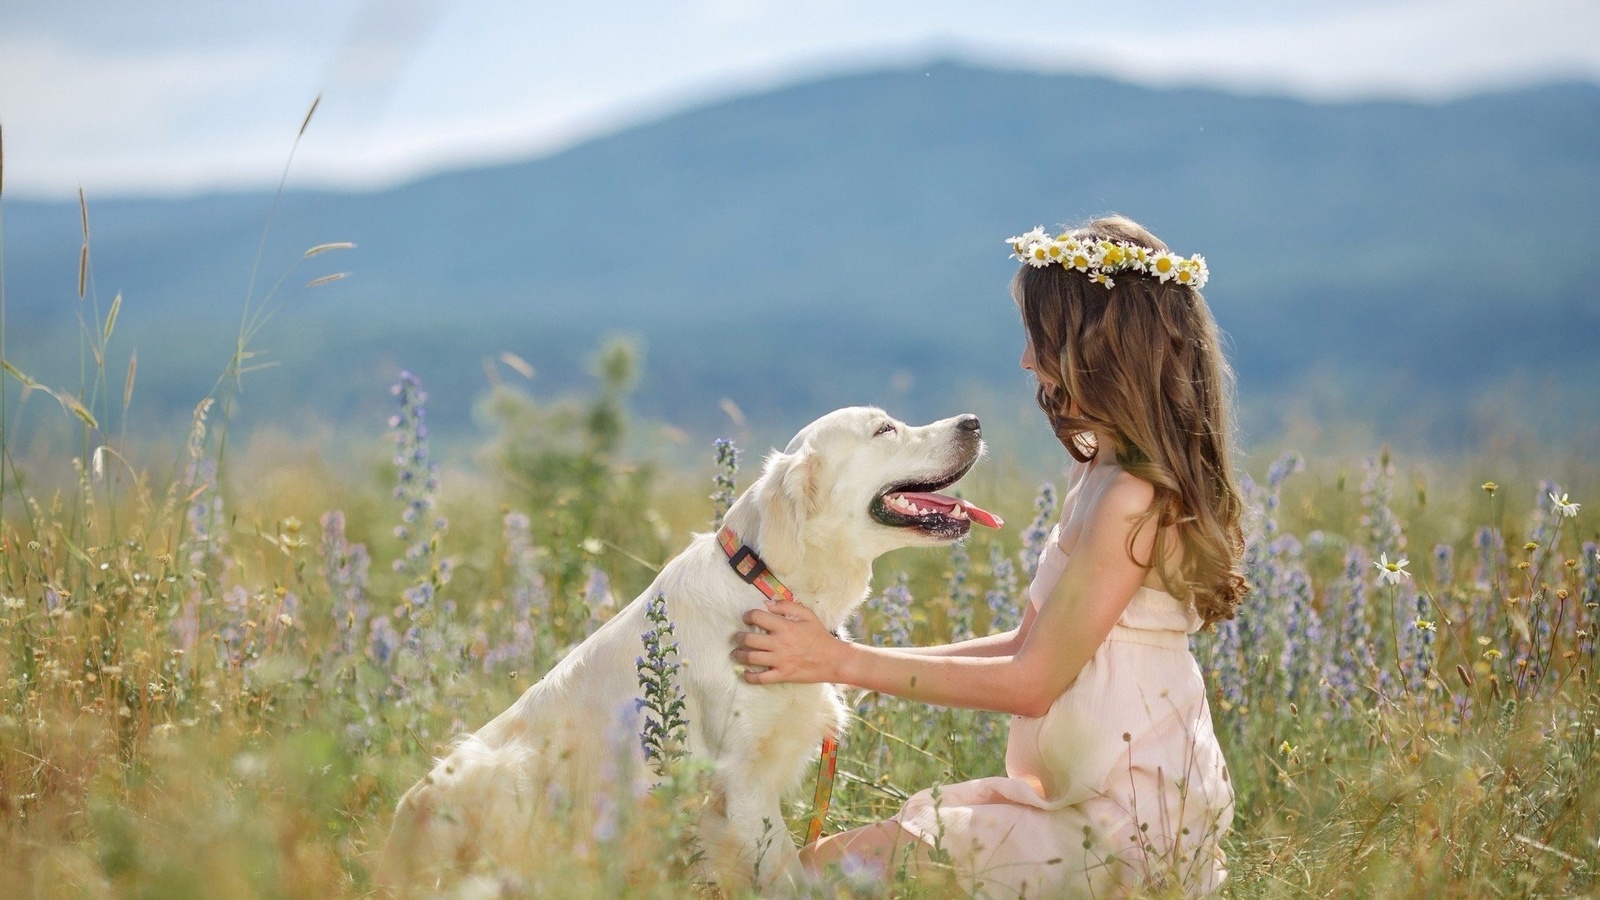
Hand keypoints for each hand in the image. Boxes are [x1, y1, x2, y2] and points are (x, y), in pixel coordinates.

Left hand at [731, 599, 847, 684]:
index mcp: (785, 627)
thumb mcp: (807, 615)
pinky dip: (750, 677)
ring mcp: (780, 661)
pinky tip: (745, 673)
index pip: (758, 617)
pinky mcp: (782, 675)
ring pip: (751, 658)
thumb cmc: (819, 636)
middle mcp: (780, 643)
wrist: (833, 660)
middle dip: (739, 637)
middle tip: (737, 637)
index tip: (746, 618)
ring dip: (739, 655)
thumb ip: (787, 606)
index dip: (748, 616)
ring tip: (736, 653)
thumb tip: (767, 604)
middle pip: (749, 639)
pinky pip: (761, 678)